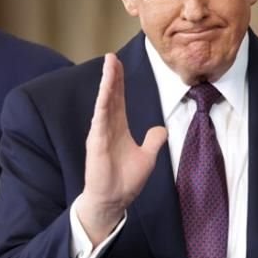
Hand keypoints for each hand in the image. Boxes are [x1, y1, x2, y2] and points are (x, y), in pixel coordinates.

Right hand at [77, 54, 167, 244]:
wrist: (112, 201)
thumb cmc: (124, 181)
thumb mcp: (147, 157)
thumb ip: (153, 141)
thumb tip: (161, 129)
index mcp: (118, 128)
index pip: (118, 99)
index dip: (119, 81)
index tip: (119, 63)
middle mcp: (107, 127)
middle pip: (110, 95)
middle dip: (112, 75)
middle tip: (112, 56)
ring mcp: (100, 133)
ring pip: (104, 102)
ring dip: (107, 83)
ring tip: (109, 65)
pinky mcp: (96, 142)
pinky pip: (100, 118)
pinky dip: (103, 102)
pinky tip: (106, 89)